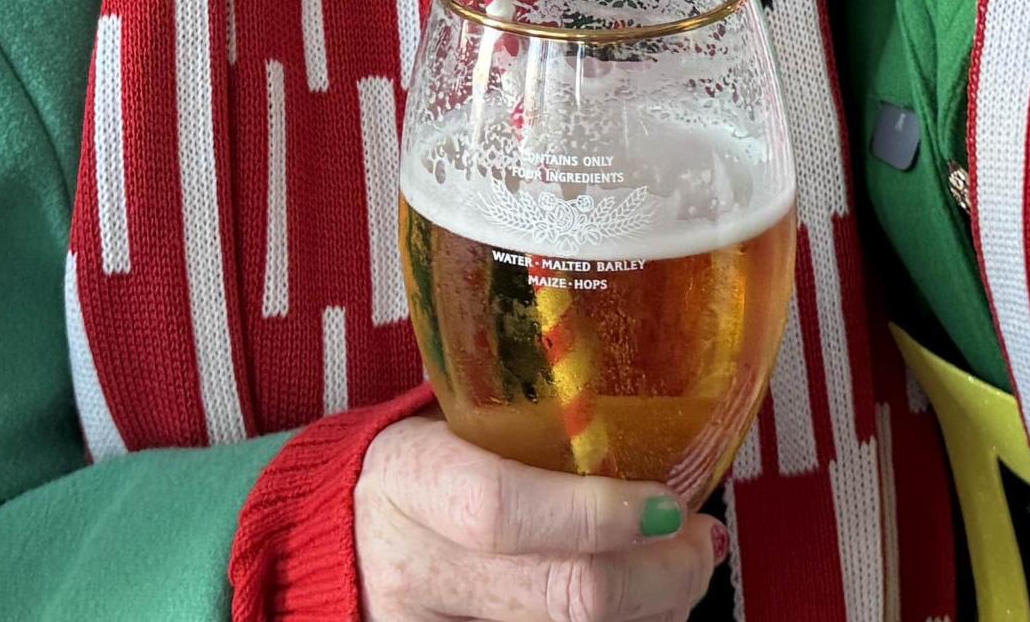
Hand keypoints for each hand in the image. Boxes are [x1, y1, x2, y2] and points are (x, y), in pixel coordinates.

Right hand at [353, 417, 723, 621]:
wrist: (332, 546)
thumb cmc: (415, 473)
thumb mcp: (443, 429)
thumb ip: (528, 426)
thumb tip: (655, 428)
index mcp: (410, 480)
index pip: (501, 508)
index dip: (596, 513)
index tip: (665, 504)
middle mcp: (416, 569)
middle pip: (561, 595)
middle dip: (658, 576)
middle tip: (698, 542)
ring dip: (655, 612)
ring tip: (681, 573)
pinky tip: (646, 606)